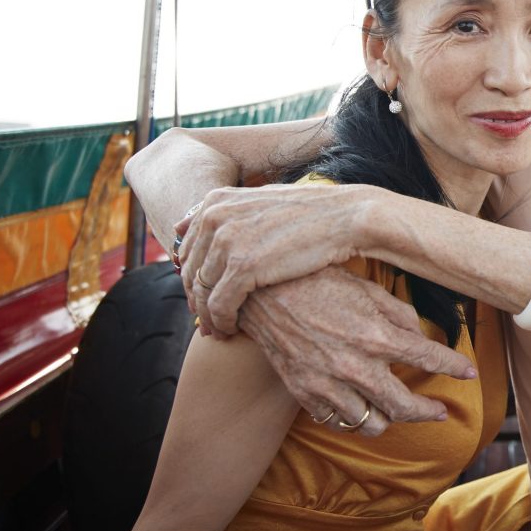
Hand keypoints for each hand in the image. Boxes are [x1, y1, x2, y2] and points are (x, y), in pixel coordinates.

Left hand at [177, 184, 377, 334]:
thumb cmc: (311, 212)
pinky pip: (219, 305)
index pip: (187, 248)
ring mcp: (227, 242)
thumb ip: (224, 211)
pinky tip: (232, 331)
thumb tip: (183, 222)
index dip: (192, 277)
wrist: (347, 217)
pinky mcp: (243, 268)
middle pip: (190, 271)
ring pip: (202, 291)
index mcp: (216, 201)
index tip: (203, 296)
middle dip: (196, 299)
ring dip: (208, 316)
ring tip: (218, 330)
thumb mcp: (261, 200)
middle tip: (206, 321)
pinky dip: (223, 322)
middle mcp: (215, 218)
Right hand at [237, 268, 477, 435]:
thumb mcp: (366, 288)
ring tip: (399, 412)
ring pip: (371, 424)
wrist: (261, 292)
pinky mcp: (305, 394)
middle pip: (404, 406)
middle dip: (428, 412)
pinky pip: (338, 420)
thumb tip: (421, 333)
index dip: (455, 368)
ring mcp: (328, 385)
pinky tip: (362, 407)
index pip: (429, 359)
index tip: (469, 372)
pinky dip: (354, 418)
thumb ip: (398, 313)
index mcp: (376, 335)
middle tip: (440, 411)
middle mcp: (355, 366)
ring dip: (390, 420)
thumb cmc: (317, 281)